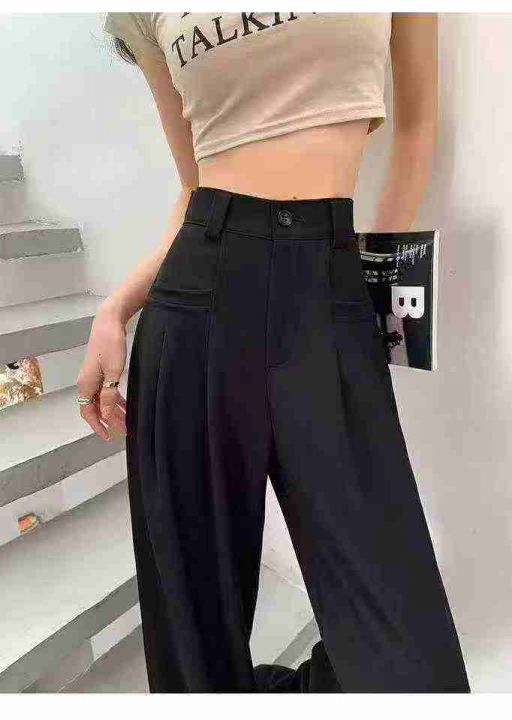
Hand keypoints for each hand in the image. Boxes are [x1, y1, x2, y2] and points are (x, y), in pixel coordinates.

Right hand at [76, 301, 127, 440]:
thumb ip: (109, 395)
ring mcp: (93, 376)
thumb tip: (106, 414)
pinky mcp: (101, 370)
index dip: (98, 426)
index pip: (88, 413)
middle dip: (110, 420)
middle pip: (96, 408)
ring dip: (114, 410)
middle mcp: (86, 382)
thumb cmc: (110, 344)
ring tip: (128, 419)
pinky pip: (106, 390)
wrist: (109, 321)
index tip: (109, 436)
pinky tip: (125, 404)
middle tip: (125, 429)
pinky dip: (115, 398)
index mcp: (85, 385)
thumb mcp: (113, 372)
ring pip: (102, 399)